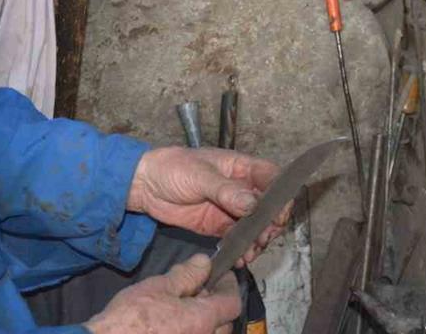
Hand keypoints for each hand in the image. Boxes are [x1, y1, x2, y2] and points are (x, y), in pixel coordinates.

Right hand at [84, 253, 239, 333]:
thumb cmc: (132, 317)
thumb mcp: (159, 287)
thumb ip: (186, 275)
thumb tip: (205, 262)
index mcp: (204, 320)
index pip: (232, 303)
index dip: (229, 285)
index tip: (221, 273)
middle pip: (225, 323)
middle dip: (218, 305)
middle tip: (201, 289)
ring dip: (205, 321)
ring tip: (185, 306)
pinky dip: (192, 330)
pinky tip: (175, 323)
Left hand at [128, 147, 289, 265]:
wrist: (145, 185)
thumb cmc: (172, 169)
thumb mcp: (200, 175)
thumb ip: (226, 190)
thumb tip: (252, 204)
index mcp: (240, 167)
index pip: (271, 177)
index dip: (280, 195)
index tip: (278, 214)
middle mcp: (241, 188)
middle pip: (268, 206)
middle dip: (270, 224)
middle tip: (262, 239)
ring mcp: (231, 209)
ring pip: (255, 226)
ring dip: (257, 240)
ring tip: (249, 254)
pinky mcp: (219, 226)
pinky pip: (238, 238)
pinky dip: (242, 249)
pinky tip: (240, 259)